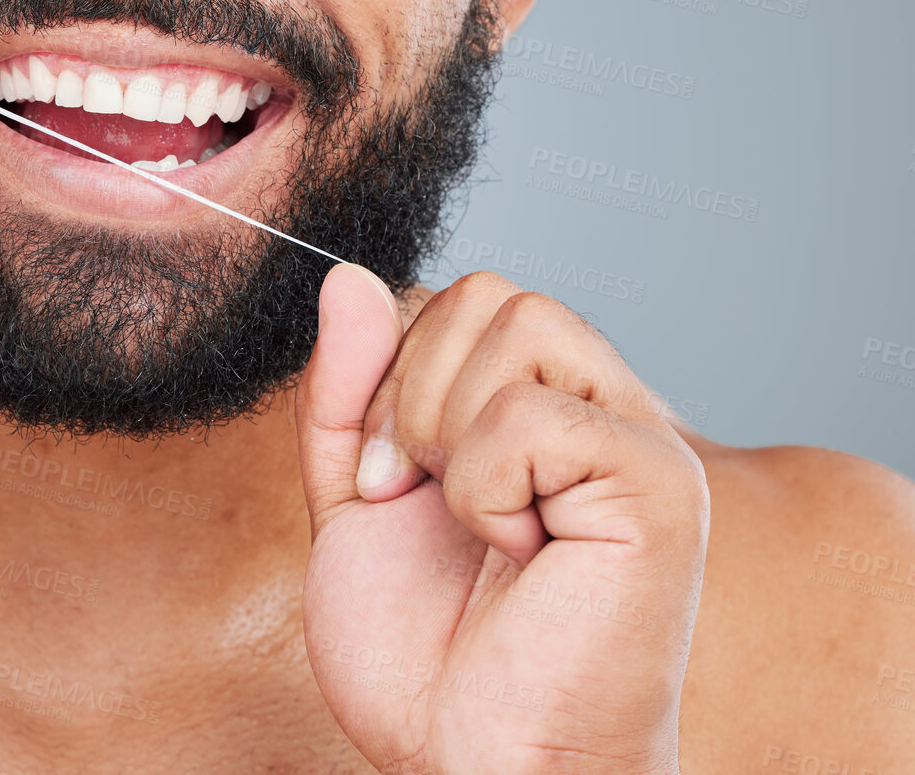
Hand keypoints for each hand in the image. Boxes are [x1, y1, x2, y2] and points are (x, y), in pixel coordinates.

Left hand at [295, 268, 708, 774]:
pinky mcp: (659, 485)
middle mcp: (597, 407)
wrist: (472, 762)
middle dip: (410, 397)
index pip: (452, 298)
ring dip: (446, 435)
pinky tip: (519, 552)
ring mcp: (637, 440)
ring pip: (515, 320)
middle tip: (422, 501)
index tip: (385, 481)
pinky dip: (484, 488)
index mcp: (535, 405)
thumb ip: (344, 390)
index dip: (387, 375)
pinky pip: (528, 412)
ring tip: (476, 525)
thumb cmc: (426, 654)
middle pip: (484, 292)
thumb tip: (348, 278)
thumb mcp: (350, 498)